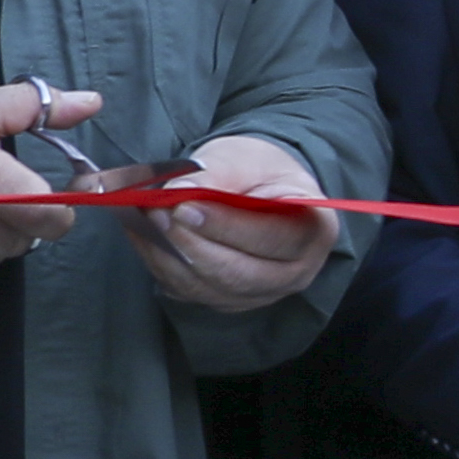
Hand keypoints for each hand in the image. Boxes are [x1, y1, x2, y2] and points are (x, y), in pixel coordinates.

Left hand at [134, 128, 337, 313]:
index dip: (227, 226)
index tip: (184, 207)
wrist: (257, 190)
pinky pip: (186, 290)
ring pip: (207, 287)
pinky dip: (159, 262)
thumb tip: (179, 191)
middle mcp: (294, 273)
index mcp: (314, 231)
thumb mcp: (247, 158)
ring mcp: (259, 293)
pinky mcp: (225, 300)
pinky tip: (144, 234)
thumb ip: (218, 173)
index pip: (272, 238)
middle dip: (191, 244)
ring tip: (144, 217)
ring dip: (168, 254)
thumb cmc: (259, 172)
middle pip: (238, 274)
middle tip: (155, 212)